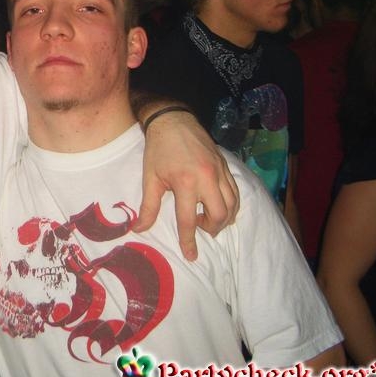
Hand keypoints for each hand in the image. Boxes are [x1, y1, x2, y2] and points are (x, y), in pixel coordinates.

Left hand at [135, 110, 238, 259]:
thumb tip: (139, 229)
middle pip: (219, 216)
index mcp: (185, 183)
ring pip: (232, 205)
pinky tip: (221, 207)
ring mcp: (219, 171)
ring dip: (223, 219)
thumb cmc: (158, 150)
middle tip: (200, 229)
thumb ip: (148, 207)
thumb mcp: (150, 178)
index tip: (190, 256)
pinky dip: (231, 205)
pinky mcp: (225, 166)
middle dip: (211, 229)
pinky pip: (236, 192)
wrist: (173, 120)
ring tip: (209, 220)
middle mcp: (207, 178)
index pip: (189, 220)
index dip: (189, 241)